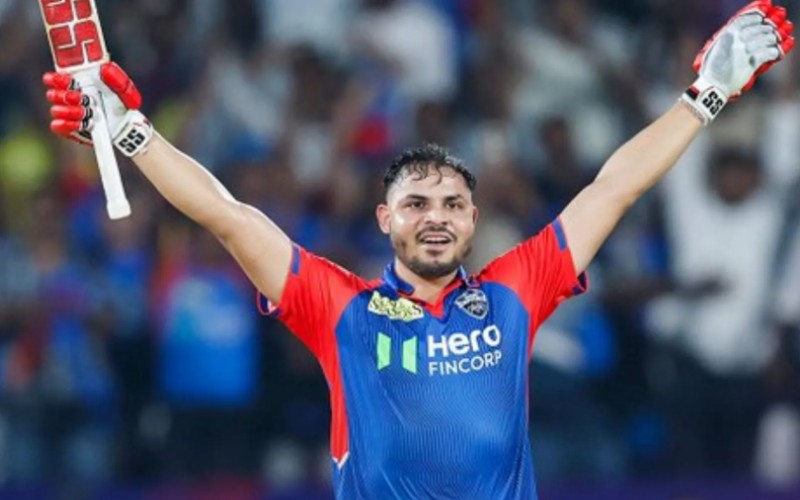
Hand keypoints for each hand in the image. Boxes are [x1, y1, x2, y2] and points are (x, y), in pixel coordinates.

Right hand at [43, 62, 152, 156]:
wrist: (128, 127)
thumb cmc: (122, 105)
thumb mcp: (124, 90)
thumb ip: (117, 79)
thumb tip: (105, 69)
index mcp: (77, 84)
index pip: (54, 78)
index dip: (55, 79)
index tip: (68, 81)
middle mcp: (69, 98)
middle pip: (52, 94)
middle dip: (65, 96)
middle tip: (81, 98)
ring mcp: (69, 115)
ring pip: (55, 110)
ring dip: (69, 110)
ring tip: (86, 112)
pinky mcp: (70, 130)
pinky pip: (58, 127)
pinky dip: (67, 125)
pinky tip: (81, 123)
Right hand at [681, 0, 794, 123]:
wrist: (713, 85)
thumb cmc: (713, 68)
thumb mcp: (716, 47)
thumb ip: (728, 37)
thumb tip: (741, 29)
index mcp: (727, 34)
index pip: (747, 19)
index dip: (757, 17)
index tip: (762, 19)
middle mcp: (736, 40)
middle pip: (759, 28)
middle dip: (767, 30)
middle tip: (771, 33)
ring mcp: (744, 51)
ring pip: (766, 39)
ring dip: (772, 40)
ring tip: (773, 43)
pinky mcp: (750, 63)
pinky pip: (768, 53)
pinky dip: (774, 52)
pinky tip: (775, 53)